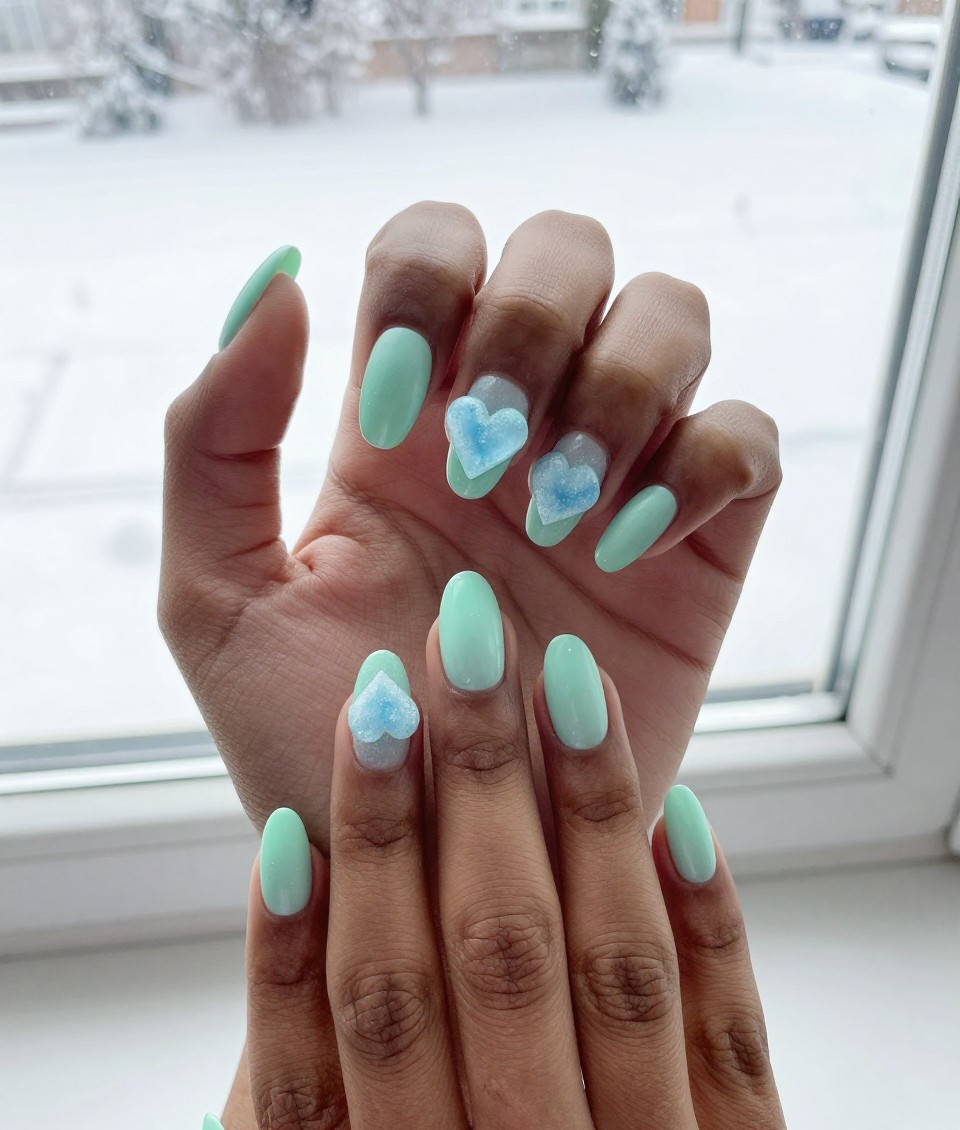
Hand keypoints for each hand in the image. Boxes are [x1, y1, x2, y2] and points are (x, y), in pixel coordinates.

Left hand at [161, 204, 779, 842]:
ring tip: (563, 515)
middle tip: (495, 459)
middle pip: (568, 248)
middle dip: (535, 324)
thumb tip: (275, 276)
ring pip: (670, 315)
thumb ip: (213, 441)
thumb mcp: (219, 605)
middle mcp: (510, 429)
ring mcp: (611, 479)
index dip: (426, 292)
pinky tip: (631, 550)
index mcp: (398, 422)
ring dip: (621, 389)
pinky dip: (701, 468)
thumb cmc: (316, 751)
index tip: (397, 422)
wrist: (433, 871)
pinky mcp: (696, 548)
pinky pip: (745, 439)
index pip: (433, 246)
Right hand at [202, 593, 815, 1129]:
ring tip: (548, 684)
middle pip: (469, 957)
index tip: (319, 778)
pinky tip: (671, 813)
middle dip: (449, 793)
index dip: (321, 894)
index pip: (350, 1027)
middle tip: (440, 657)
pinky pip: (732, 1036)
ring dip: (570, 811)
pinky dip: (704, 916)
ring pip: (596, 965)